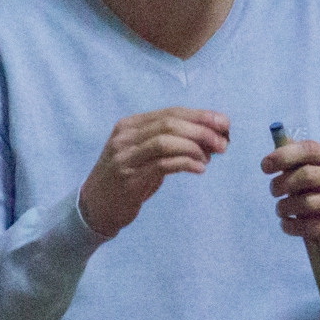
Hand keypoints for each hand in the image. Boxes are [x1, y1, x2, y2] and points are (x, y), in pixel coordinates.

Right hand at [78, 108, 230, 236]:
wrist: (95, 206)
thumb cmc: (127, 178)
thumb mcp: (143, 153)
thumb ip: (170, 142)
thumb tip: (211, 139)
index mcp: (129, 125)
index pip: (170, 112)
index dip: (200, 115)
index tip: (224, 123)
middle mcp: (125, 137)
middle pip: (169, 124)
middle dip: (201, 130)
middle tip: (224, 142)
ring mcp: (126, 157)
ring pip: (165, 141)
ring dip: (195, 147)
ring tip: (212, 156)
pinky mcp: (130, 179)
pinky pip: (163, 165)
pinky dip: (186, 164)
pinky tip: (200, 168)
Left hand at [261, 137, 319, 266]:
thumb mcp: (310, 176)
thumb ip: (295, 161)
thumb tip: (276, 145)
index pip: (310, 149)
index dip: (284, 155)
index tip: (265, 167)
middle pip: (306, 175)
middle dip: (282, 184)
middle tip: (273, 192)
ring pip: (307, 203)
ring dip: (285, 208)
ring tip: (281, 210)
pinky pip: (312, 227)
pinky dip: (292, 226)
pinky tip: (287, 225)